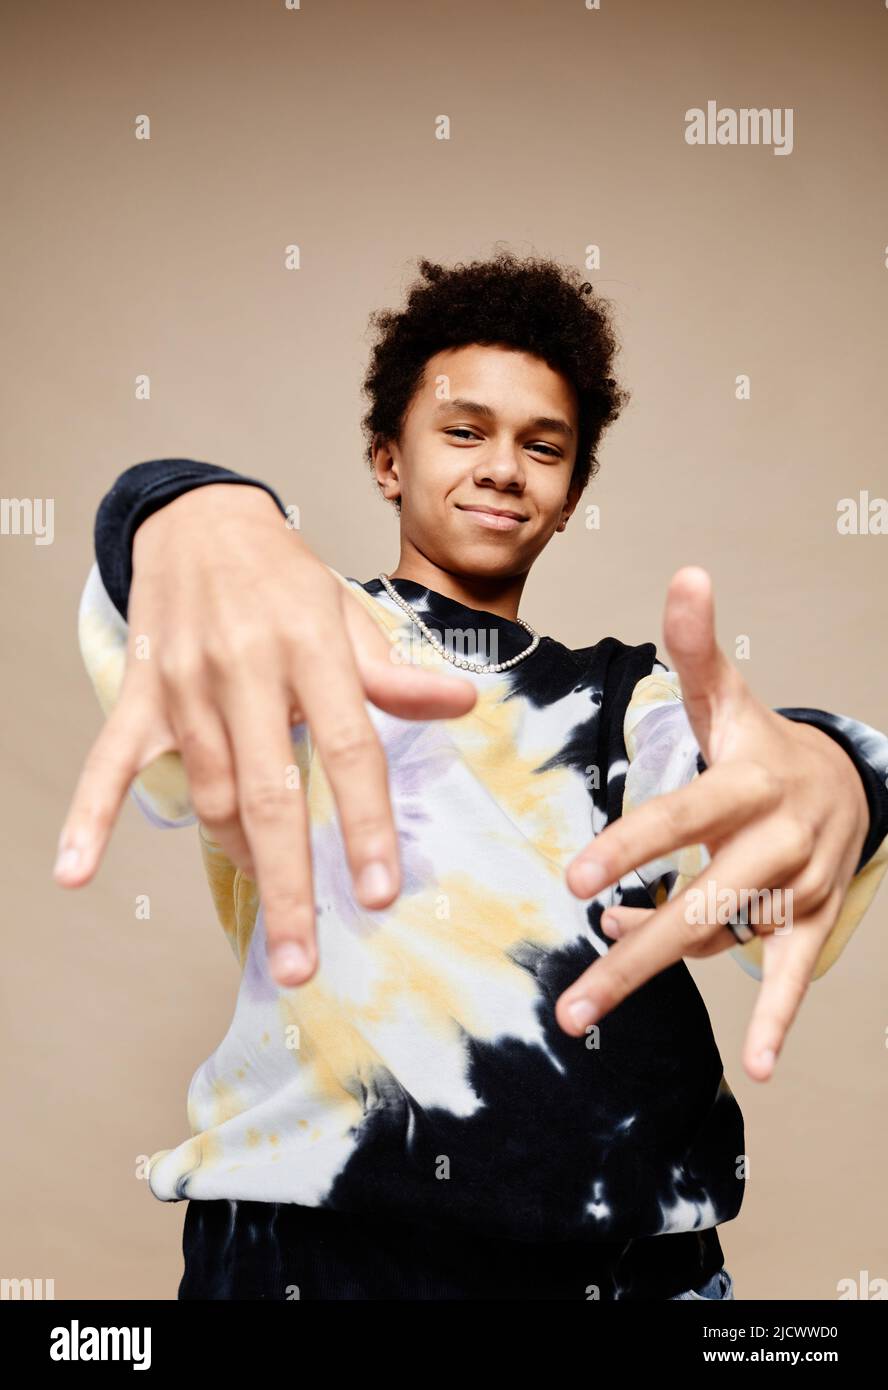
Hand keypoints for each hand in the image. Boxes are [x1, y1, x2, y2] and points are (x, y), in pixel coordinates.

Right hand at [55, 483, 475, 985]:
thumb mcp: (348, 610)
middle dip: (289, 884)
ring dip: (240, 857)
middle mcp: (247, 670)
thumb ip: (394, 671)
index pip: (348, 747)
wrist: (199, 520)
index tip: (378, 892)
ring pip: (210, 793)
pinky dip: (89, 818)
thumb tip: (460, 704)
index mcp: (312, 648)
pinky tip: (74, 873)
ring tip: (274, 900)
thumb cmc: (284, 576)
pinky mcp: (141, 695)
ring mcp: (186, 686)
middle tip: (300, 961)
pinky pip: (109, 763)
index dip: (365, 824)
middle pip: (270, 794)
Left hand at [555, 566, 869, 1081]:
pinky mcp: (807, 922)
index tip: (578, 880)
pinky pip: (791, 974)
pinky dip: (775, 1017)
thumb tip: (686, 573)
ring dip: (655, 963)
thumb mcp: (730, 697)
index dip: (632, 847)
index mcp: (748, 783)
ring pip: (719, 936)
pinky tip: (756, 1066)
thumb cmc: (760, 745)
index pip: (682, 817)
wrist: (843, 782)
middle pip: (698, 902)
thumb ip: (697, 647)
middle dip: (634, 952)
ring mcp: (796, 887)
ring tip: (587, 1000)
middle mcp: (777, 839)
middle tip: (571, 1000)